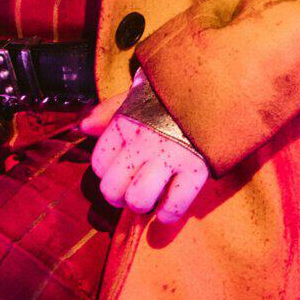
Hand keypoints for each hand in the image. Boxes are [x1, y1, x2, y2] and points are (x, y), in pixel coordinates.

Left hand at [79, 90, 208, 226]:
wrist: (215, 85)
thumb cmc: (171, 92)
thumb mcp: (137, 92)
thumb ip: (109, 110)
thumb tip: (84, 127)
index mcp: (126, 122)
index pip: (99, 164)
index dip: (106, 172)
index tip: (119, 169)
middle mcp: (144, 142)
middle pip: (112, 189)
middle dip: (118, 196)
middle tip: (130, 190)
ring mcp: (171, 156)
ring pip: (139, 200)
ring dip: (142, 205)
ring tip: (150, 197)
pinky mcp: (196, 169)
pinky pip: (174, 206)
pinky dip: (168, 214)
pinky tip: (169, 208)